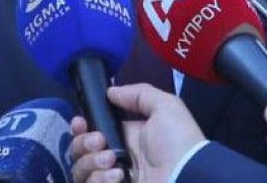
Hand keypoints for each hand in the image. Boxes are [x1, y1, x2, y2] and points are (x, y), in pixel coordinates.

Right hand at [70, 84, 204, 182]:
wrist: (188, 176)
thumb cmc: (177, 142)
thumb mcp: (165, 107)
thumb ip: (138, 94)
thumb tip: (110, 92)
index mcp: (125, 138)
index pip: (90, 132)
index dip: (80, 127)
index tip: (81, 123)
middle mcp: (114, 159)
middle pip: (78, 150)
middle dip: (82, 142)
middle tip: (99, 142)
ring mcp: (111, 178)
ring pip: (80, 170)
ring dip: (90, 161)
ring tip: (112, 162)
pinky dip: (99, 179)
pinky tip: (118, 177)